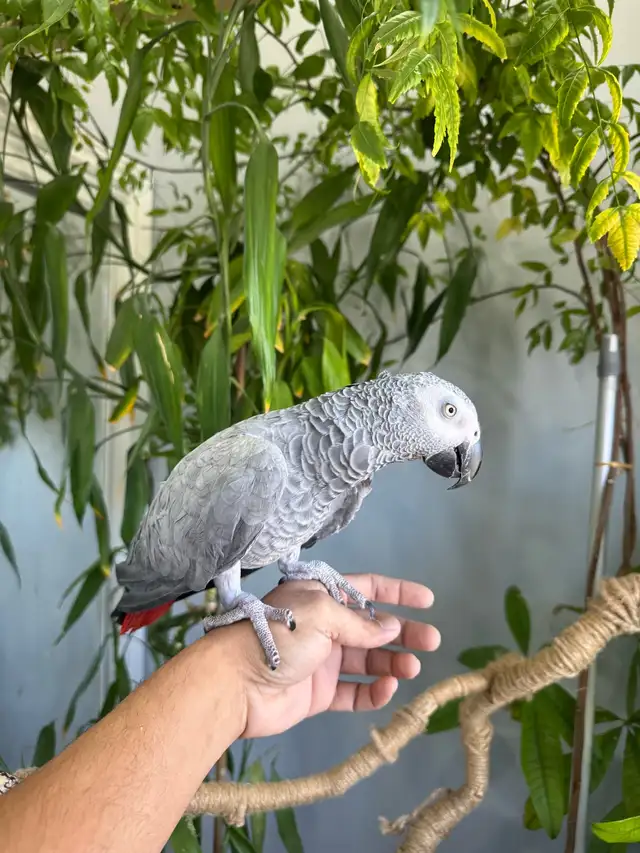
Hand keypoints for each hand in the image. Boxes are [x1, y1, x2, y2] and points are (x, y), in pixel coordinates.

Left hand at [229, 574, 440, 738]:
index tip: (428, 600)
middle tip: (432, 640)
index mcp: (321, 597)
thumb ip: (359, 623)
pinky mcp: (319, 693)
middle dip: (404, 632)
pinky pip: (354, 692)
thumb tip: (392, 628)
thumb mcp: (321, 615)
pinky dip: (374, 691)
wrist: (236, 684)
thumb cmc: (276, 635)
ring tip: (413, 667)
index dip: (397, 592)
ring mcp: (322, 660)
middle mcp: (324, 625)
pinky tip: (390, 689)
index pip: (366, 589)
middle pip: (372, 626)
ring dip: (393, 662)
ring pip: (368, 660)